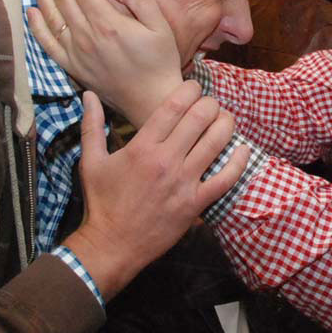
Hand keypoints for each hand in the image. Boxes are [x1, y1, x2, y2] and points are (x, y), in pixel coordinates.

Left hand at [28, 0, 181, 125]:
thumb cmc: (160, 62)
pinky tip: (31, 10)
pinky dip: (37, 26)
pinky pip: (48, 44)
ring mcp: (76, 52)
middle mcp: (87, 36)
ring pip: (51, 15)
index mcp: (108, 23)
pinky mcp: (72, 66)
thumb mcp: (161, 27)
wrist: (151, 100)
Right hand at [61, 83, 248, 300]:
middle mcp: (166, 160)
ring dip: (226, 124)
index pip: (174, 106)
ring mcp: (184, 182)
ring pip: (216, 142)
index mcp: (142, 147)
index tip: (194, 87)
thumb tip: (89, 95)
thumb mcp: (91, 161)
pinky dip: (238, 161)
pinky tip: (242, 149)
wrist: (112, 245)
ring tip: (225, 120)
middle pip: (200, 118)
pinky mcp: (196, 203)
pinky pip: (226, 178)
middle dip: (210, 104)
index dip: (190, 90)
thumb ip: (92, 125)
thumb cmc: (102, 202)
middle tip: (211, 104)